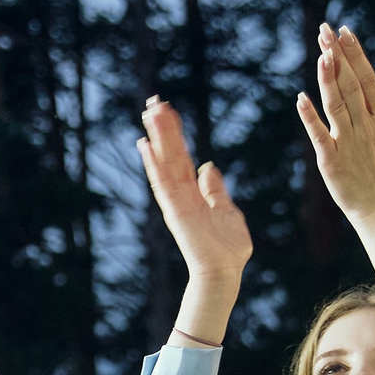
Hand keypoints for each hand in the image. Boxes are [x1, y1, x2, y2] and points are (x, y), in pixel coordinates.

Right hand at [138, 100, 251, 281]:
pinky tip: (145, 145)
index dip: (176, 134)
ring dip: (157, 137)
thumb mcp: (227, 210)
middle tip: (154, 102)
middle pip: (170, 154)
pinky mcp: (174, 210)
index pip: (182, 156)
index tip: (169, 111)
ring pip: (165, 162)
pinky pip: (162, 183)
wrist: (225, 272)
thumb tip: (208, 166)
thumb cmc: (228, 247)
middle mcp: (181, 194)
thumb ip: (215, 189)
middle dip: (163, 128)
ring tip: (150, 113)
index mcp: (194, 193)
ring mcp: (176, 201)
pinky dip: (153, 164)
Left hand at [295, 23, 374, 225]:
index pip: (368, 78)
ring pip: (338, 105)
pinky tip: (301, 99)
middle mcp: (366, 125)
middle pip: (351, 85)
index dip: (356, 54)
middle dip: (338, 56)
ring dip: (329, 80)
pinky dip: (310, 118)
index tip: (344, 30)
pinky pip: (320, 135)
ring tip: (321, 54)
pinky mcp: (332, 160)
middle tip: (325, 30)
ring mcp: (349, 142)